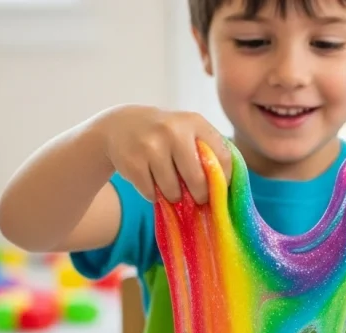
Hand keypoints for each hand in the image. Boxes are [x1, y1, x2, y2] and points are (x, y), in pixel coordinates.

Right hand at [99, 105, 231, 204]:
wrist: (120, 125)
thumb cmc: (164, 134)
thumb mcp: (187, 131)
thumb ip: (207, 152)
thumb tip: (224, 189)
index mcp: (194, 122)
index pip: (222, 158)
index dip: (224, 180)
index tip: (220, 189)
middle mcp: (173, 131)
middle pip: (197, 180)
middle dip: (200, 195)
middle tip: (198, 198)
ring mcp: (151, 146)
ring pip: (173, 191)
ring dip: (174, 196)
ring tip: (170, 185)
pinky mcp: (133, 163)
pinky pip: (152, 194)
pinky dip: (153, 194)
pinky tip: (151, 180)